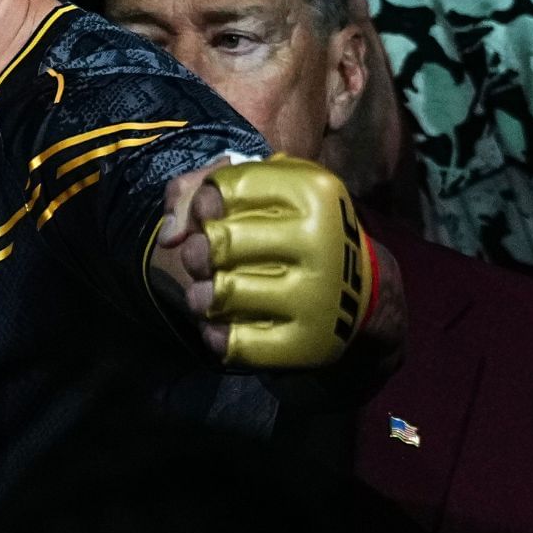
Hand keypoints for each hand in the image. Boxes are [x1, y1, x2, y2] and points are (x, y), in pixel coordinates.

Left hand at [155, 155, 398, 368]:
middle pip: (219, 241)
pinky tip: (222, 325)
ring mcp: (316, 296)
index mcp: (313, 192)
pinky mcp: (306, 344)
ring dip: (200, 296)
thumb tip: (170, 237)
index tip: (210, 216)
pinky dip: (215, 334)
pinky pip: (233, 342)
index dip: (203, 203)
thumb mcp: (265, 193)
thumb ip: (199, 189)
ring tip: (208, 294)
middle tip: (202, 260)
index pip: (226, 188)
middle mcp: (320, 240)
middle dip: (197, 252)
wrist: (362, 296)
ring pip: (222, 292)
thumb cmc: (295, 233)